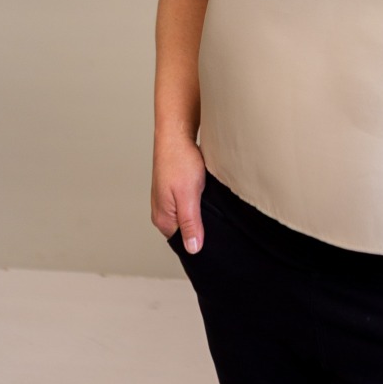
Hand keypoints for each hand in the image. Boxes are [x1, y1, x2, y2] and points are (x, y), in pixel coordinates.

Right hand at [151, 135, 205, 254]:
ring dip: (201, 214)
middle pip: (185, 231)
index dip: (199, 243)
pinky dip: (199, 203)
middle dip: (201, 229)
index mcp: (163, 218)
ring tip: (214, 208)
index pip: (182, 243)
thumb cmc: (179, 161)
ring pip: (188, 216)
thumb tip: (192, 248)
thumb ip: (190, 223)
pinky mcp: (175, 190)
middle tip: (219, 222)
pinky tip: (208, 197)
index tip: (215, 240)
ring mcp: (168, 200)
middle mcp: (163, 211)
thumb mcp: (188, 196)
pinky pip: (189, 204)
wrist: (176, 134)